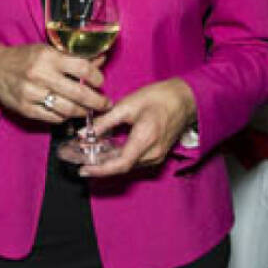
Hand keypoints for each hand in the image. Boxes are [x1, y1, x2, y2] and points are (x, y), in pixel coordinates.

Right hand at [0, 41, 110, 122]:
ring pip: (68, 109)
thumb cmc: (23, 57)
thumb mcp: (47, 50)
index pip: (83, 68)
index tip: (101, 82)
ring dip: (82, 112)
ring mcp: (32, 94)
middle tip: (105, 104)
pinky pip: (53, 118)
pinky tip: (68, 113)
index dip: (97, 77)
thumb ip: (74, 57)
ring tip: (88, 110)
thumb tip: (101, 59)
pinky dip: (64, 117)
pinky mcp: (26, 109)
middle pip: (79, 93)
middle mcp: (41, 75)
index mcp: (48, 56)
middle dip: (97, 101)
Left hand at [80, 78, 196, 176]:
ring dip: (110, 164)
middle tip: (81, 162)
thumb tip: (84, 133)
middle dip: (101, 167)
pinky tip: (108, 152)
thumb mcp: (128, 105)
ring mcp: (157, 156)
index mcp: (145, 139)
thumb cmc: (159, 97)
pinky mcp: (158, 154)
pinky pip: (136, 161)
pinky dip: (121, 159)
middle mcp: (153, 153)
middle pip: (123, 167)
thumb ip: (105, 121)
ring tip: (91, 157)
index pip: (120, 164)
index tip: (84, 169)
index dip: (100, 170)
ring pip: (129, 166)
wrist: (187, 99)